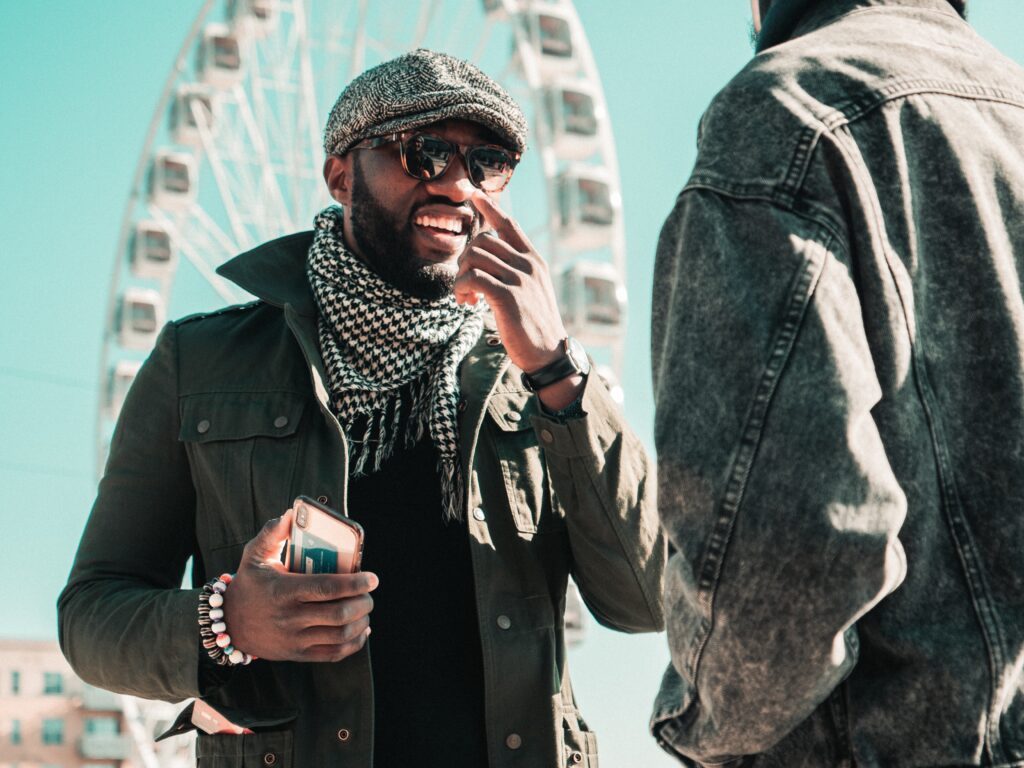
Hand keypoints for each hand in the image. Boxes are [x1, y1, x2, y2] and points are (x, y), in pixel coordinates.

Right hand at [222, 510, 377, 661]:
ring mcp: (295, 639)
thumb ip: (272, 533)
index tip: (372, 577)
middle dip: (363, 602)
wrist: (229, 625)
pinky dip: (354, 643)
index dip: (354, 583)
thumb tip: (291, 514)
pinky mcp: (298, 654)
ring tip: (365, 608)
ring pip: (340, 635)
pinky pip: (333, 654)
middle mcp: (290, 618)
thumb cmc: (248, 585)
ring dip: (361, 621)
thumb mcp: (254, 556)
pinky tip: (361, 629)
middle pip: (339, 614)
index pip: (326, 588)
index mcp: (283, 591)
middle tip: (369, 592)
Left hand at [455, 194, 584, 409]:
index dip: (491, 207)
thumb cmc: (536, 325)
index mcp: (534, 260)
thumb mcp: (532, 291)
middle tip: (465, 286)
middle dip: (465, 261)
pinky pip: (473, 279)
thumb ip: (515, 272)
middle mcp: (528, 265)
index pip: (510, 226)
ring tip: (466, 298)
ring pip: (474, 258)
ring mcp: (519, 279)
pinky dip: (461, 290)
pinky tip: (466, 304)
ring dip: (461, 278)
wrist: (549, 353)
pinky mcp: (508, 297)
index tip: (475, 194)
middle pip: (483, 241)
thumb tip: (486, 263)